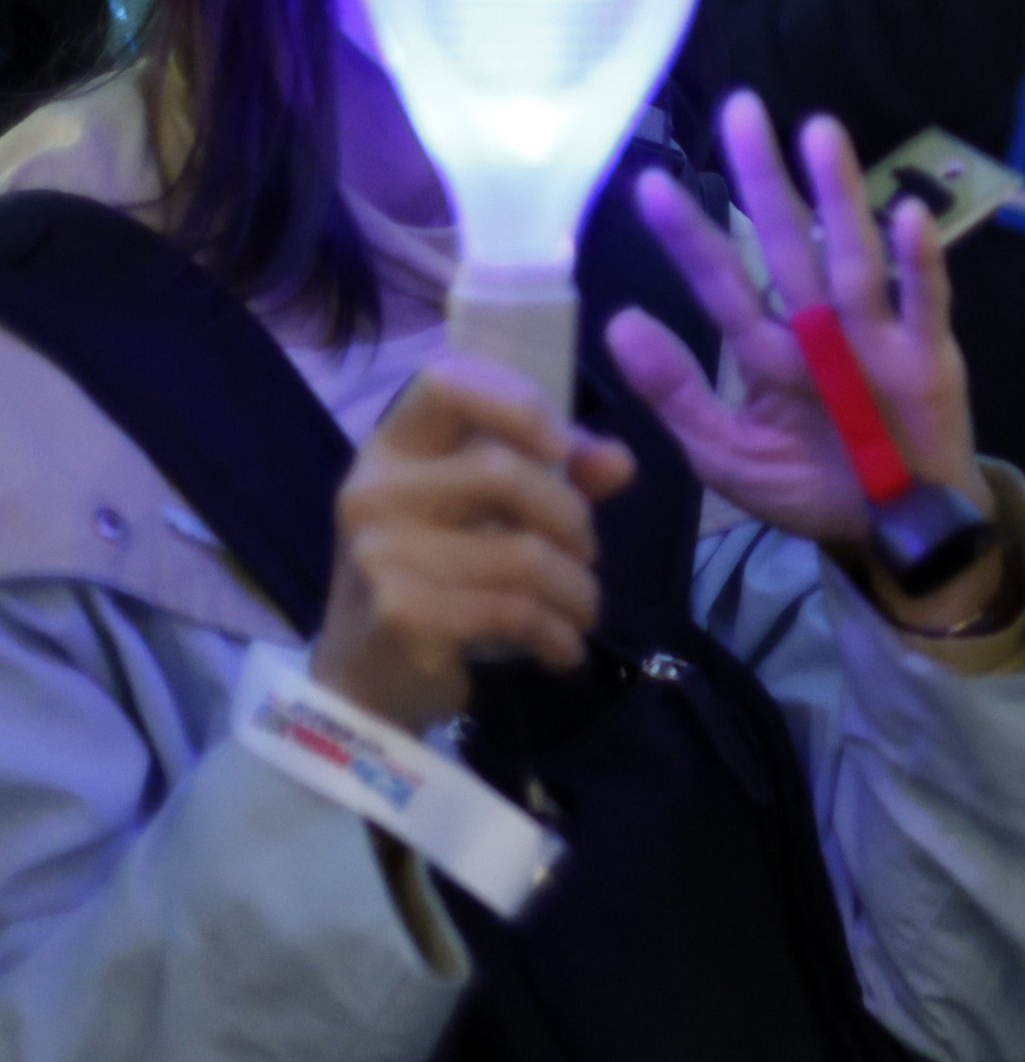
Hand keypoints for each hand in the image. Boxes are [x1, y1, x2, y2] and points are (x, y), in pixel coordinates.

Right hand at [312, 361, 636, 730]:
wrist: (367, 679)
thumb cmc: (437, 575)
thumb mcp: (486, 512)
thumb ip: (557, 471)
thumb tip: (620, 463)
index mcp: (392, 449)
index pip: (443, 383)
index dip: (516, 401)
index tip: (562, 446)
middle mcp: (374, 493)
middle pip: (504, 471)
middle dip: (572, 517)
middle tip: (585, 553)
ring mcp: (380, 555)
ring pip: (523, 554)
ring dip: (577, 588)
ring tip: (582, 608)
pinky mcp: (402, 616)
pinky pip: (514, 611)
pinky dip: (557, 632)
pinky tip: (563, 647)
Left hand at [607, 93, 982, 558]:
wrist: (896, 532)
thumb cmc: (810, 484)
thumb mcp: (727, 454)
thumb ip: (675, 394)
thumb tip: (618, 323)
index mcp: (766, 351)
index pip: (720, 283)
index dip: (687, 236)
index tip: (649, 185)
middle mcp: (818, 328)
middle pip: (787, 244)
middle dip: (764, 180)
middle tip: (742, 110)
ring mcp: (876, 336)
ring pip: (852, 256)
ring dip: (838, 197)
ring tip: (819, 132)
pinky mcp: (929, 356)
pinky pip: (925, 301)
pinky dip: (920, 261)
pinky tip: (906, 216)